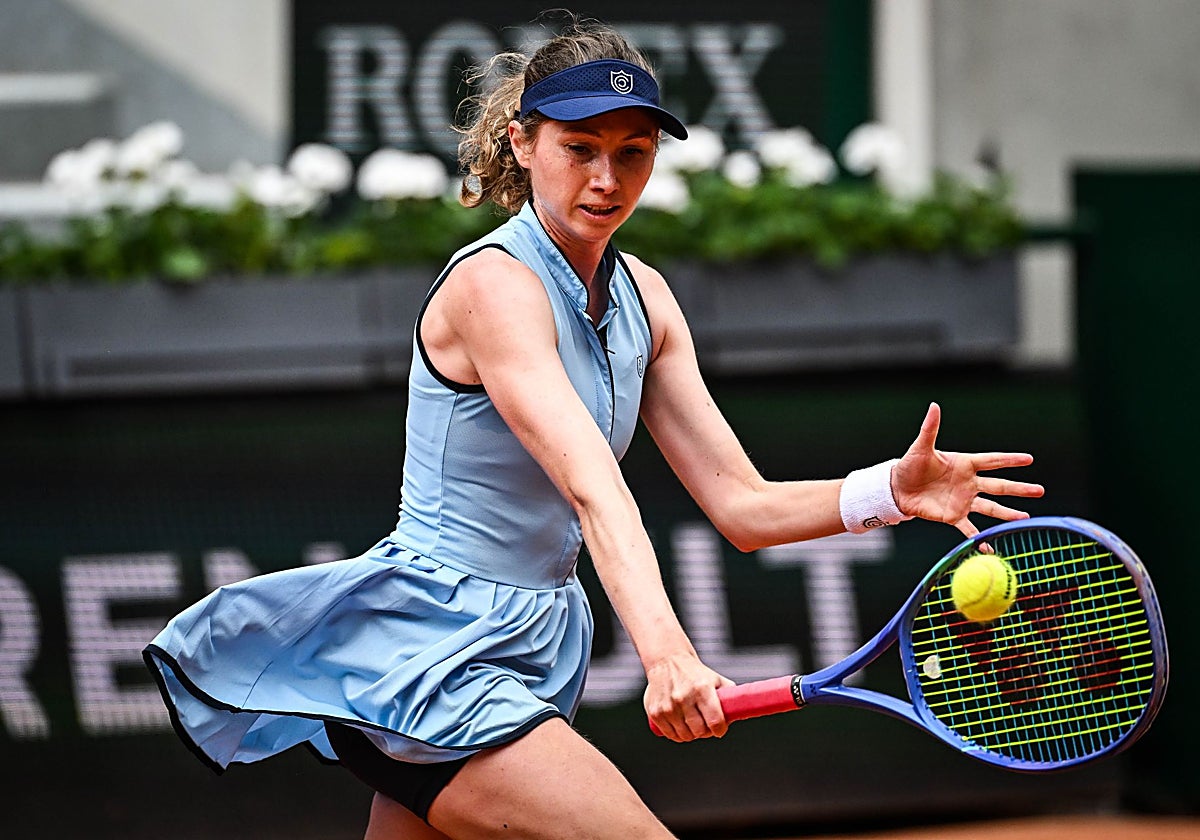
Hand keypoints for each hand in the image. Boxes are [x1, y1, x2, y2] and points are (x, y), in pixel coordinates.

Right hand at [643, 652, 734, 741]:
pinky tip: (680, 725)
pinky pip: (670, 735)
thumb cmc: (693, 672)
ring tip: (692, 723)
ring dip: (691, 734)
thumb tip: (741, 712)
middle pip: (700, 732)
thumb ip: (730, 695)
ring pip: (685, 736)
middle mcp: (684, 697)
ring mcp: (668, 706)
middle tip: (705, 725)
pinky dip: (677, 734)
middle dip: (706, 732)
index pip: (715, 721)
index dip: (720, 730)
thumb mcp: (715, 679)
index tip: (720, 729)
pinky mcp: (655, 712)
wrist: (666, 661)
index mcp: (702, 689)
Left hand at [891, 402, 1044, 538]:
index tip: (1028, 459)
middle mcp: (969, 483)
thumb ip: (930, 429)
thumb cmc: (910, 466)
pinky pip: (970, 529)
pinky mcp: (953, 516)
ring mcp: (963, 501)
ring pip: (991, 508)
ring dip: (1007, 513)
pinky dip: (980, 538)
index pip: (992, 461)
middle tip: (1040, 490)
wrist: (897, 489)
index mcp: (964, 464)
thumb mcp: (920, 447)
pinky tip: (991, 546)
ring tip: (1025, 518)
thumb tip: (934, 406)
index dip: (1009, 459)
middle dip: (1019, 488)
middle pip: (999, 486)